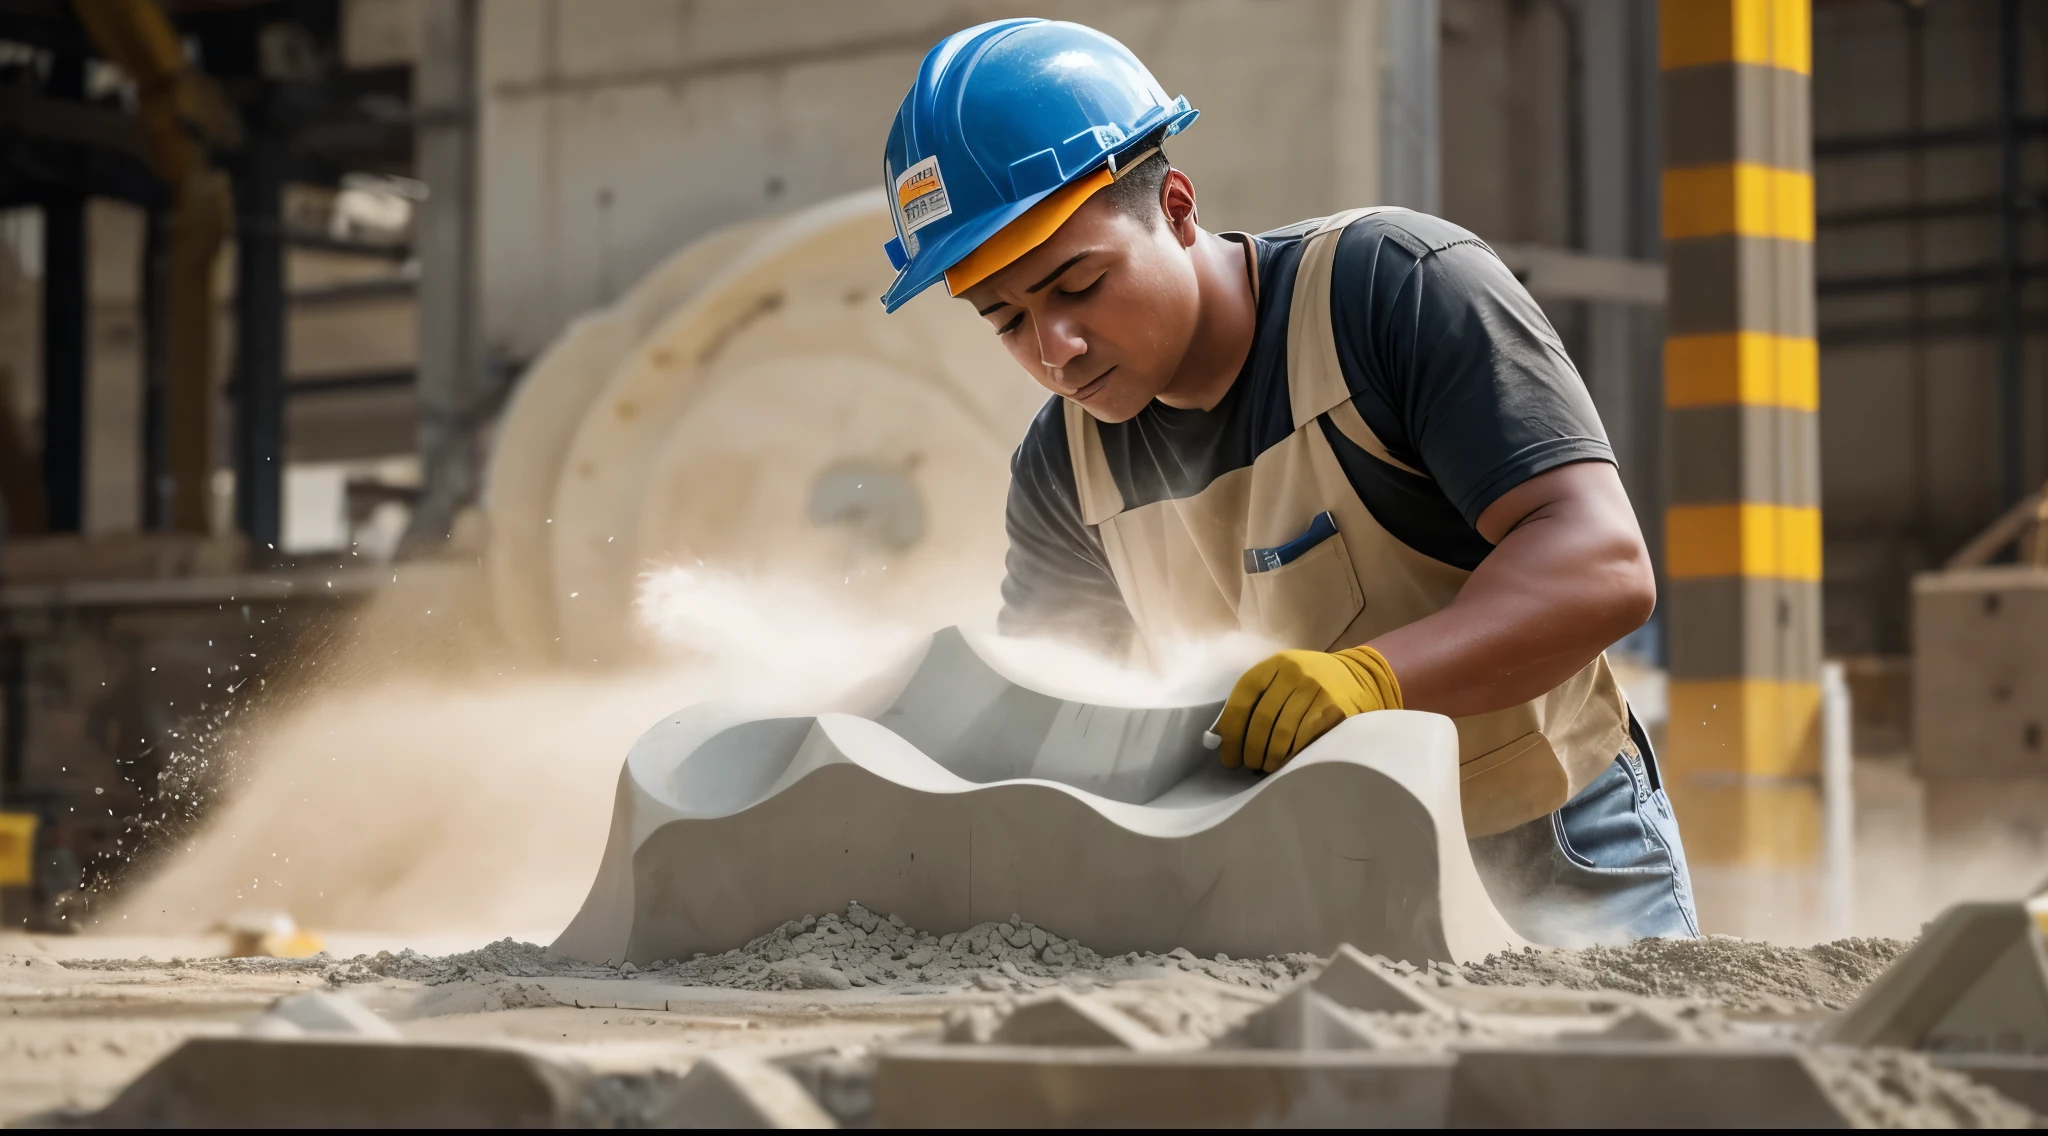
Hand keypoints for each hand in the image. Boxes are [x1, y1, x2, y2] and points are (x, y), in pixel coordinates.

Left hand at [1215, 646, 1401, 772]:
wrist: (1360, 675)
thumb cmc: (1310, 683)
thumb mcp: (1284, 677)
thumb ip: (1259, 697)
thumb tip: (1225, 736)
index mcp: (1274, 664)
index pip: (1242, 697)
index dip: (1231, 729)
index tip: (1228, 754)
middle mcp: (1294, 673)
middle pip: (1261, 718)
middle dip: (1250, 748)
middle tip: (1247, 765)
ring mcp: (1315, 690)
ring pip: (1282, 732)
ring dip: (1269, 756)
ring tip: (1265, 767)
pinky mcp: (1333, 708)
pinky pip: (1304, 738)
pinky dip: (1290, 755)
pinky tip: (1285, 763)